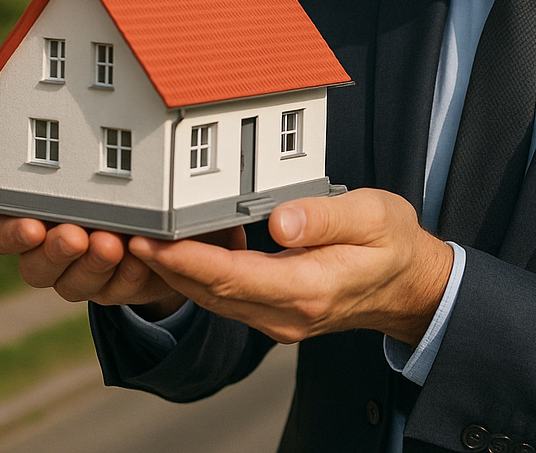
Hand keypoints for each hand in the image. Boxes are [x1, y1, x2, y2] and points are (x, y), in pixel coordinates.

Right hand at [0, 161, 214, 317]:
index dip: (10, 234)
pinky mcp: (113, 287)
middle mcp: (46, 254)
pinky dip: (127, 274)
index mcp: (24, 220)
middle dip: (55, 252)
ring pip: (74, 285)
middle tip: (75, 235)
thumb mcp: (56, 159)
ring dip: (92, 265)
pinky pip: (116, 290)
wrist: (140, 204)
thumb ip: (13, 169)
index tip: (32, 226)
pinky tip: (138, 256)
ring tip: (111, 243)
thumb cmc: (84, 173)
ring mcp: (79, 275)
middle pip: (35, 269)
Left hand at [128, 188, 453, 346]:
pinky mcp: (276, 312)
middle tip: (126, 231)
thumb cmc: (394, 244)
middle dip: (166, 264)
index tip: (150, 239)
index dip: (187, 259)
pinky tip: (182, 250)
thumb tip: (280, 220)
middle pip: (212, 292)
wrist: (410, 286)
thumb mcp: (374, 217)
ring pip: (215, 298)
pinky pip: (228, 297)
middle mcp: (287, 314)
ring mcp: (279, 319)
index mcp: (309, 289)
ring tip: (141, 237)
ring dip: (176, 272)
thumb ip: (327, 217)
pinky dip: (200, 275)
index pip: (234, 277)